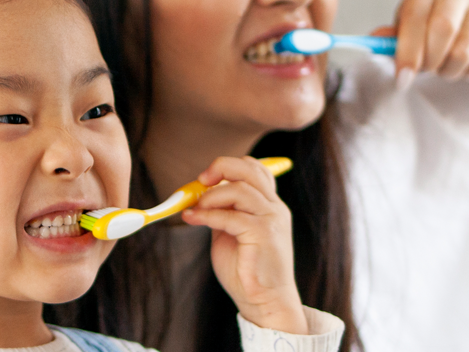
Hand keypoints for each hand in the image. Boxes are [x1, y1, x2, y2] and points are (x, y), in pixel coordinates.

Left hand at [180, 157, 307, 334]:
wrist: (265, 302)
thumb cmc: (246, 271)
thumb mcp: (232, 233)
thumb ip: (224, 212)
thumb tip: (201, 195)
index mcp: (270, 206)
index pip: (256, 169)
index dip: (230, 166)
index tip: (206, 178)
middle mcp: (275, 208)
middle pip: (250, 169)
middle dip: (221, 167)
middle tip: (200, 180)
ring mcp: (272, 220)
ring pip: (240, 189)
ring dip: (210, 196)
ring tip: (195, 210)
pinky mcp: (263, 234)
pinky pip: (230, 216)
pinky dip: (207, 215)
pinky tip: (192, 219)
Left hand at [378, 0, 468, 84]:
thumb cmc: (432, 31)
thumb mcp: (408, 31)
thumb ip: (391, 38)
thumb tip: (373, 42)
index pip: (414, 16)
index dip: (407, 50)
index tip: (403, 76)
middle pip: (442, 30)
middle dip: (430, 60)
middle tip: (427, 70)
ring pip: (463, 50)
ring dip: (449, 69)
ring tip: (444, 66)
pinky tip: (465, 64)